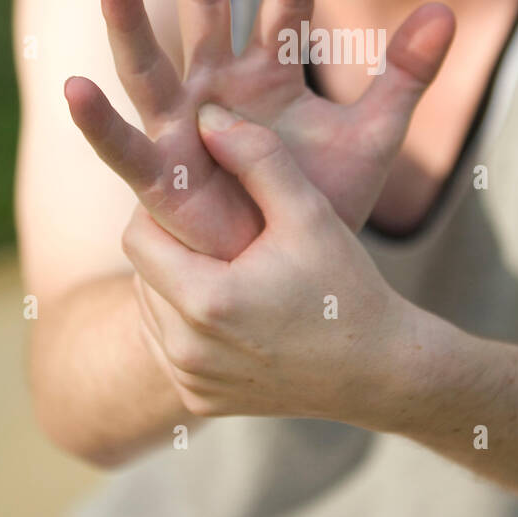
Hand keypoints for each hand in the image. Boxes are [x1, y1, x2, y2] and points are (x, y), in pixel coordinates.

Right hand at [65, 0, 453, 259]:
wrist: (284, 267)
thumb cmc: (318, 198)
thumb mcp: (373, 135)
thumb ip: (405, 74)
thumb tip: (446, 8)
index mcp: (268, 71)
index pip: (286, 3)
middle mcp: (217, 85)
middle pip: (207, 7)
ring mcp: (182, 126)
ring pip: (151, 64)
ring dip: (130, 21)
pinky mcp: (160, 176)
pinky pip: (123, 147)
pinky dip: (98, 121)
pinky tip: (74, 87)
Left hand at [122, 105, 420, 429]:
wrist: (379, 371)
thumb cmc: (346, 286)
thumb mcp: (308, 213)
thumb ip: (256, 156)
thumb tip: (204, 114)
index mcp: (207, 301)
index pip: (138, 235)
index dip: (161, 209)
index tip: (198, 198)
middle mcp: (188, 349)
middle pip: (142, 272)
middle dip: (170, 245)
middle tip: (215, 228)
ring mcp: (191, 381)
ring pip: (150, 309)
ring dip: (174, 282)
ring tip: (225, 263)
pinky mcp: (198, 402)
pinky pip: (168, 346)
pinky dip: (186, 322)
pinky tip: (232, 304)